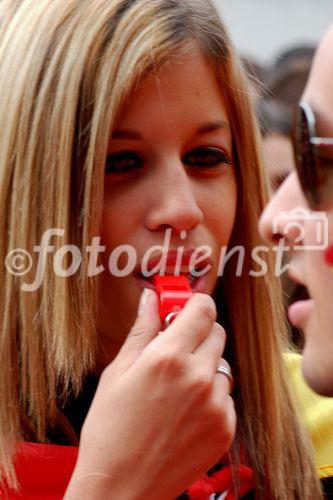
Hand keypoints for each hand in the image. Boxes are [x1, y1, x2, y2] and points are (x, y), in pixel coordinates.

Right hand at [65, 289, 235, 499]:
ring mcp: (216, 404)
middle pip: (217, 332)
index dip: (196, 304)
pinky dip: (211, 397)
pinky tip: (186, 412)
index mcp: (169, 357)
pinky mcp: (226, 428)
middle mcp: (198, 377)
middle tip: (177, 348)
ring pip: (223, 365)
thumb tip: (151, 299)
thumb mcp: (118, 372)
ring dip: (206, 367)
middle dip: (199, 333)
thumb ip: (141, 330)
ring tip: (179, 387)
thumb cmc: (110, 428)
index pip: (203, 310)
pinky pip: (226, 396)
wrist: (121, 487)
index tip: (187, 308)